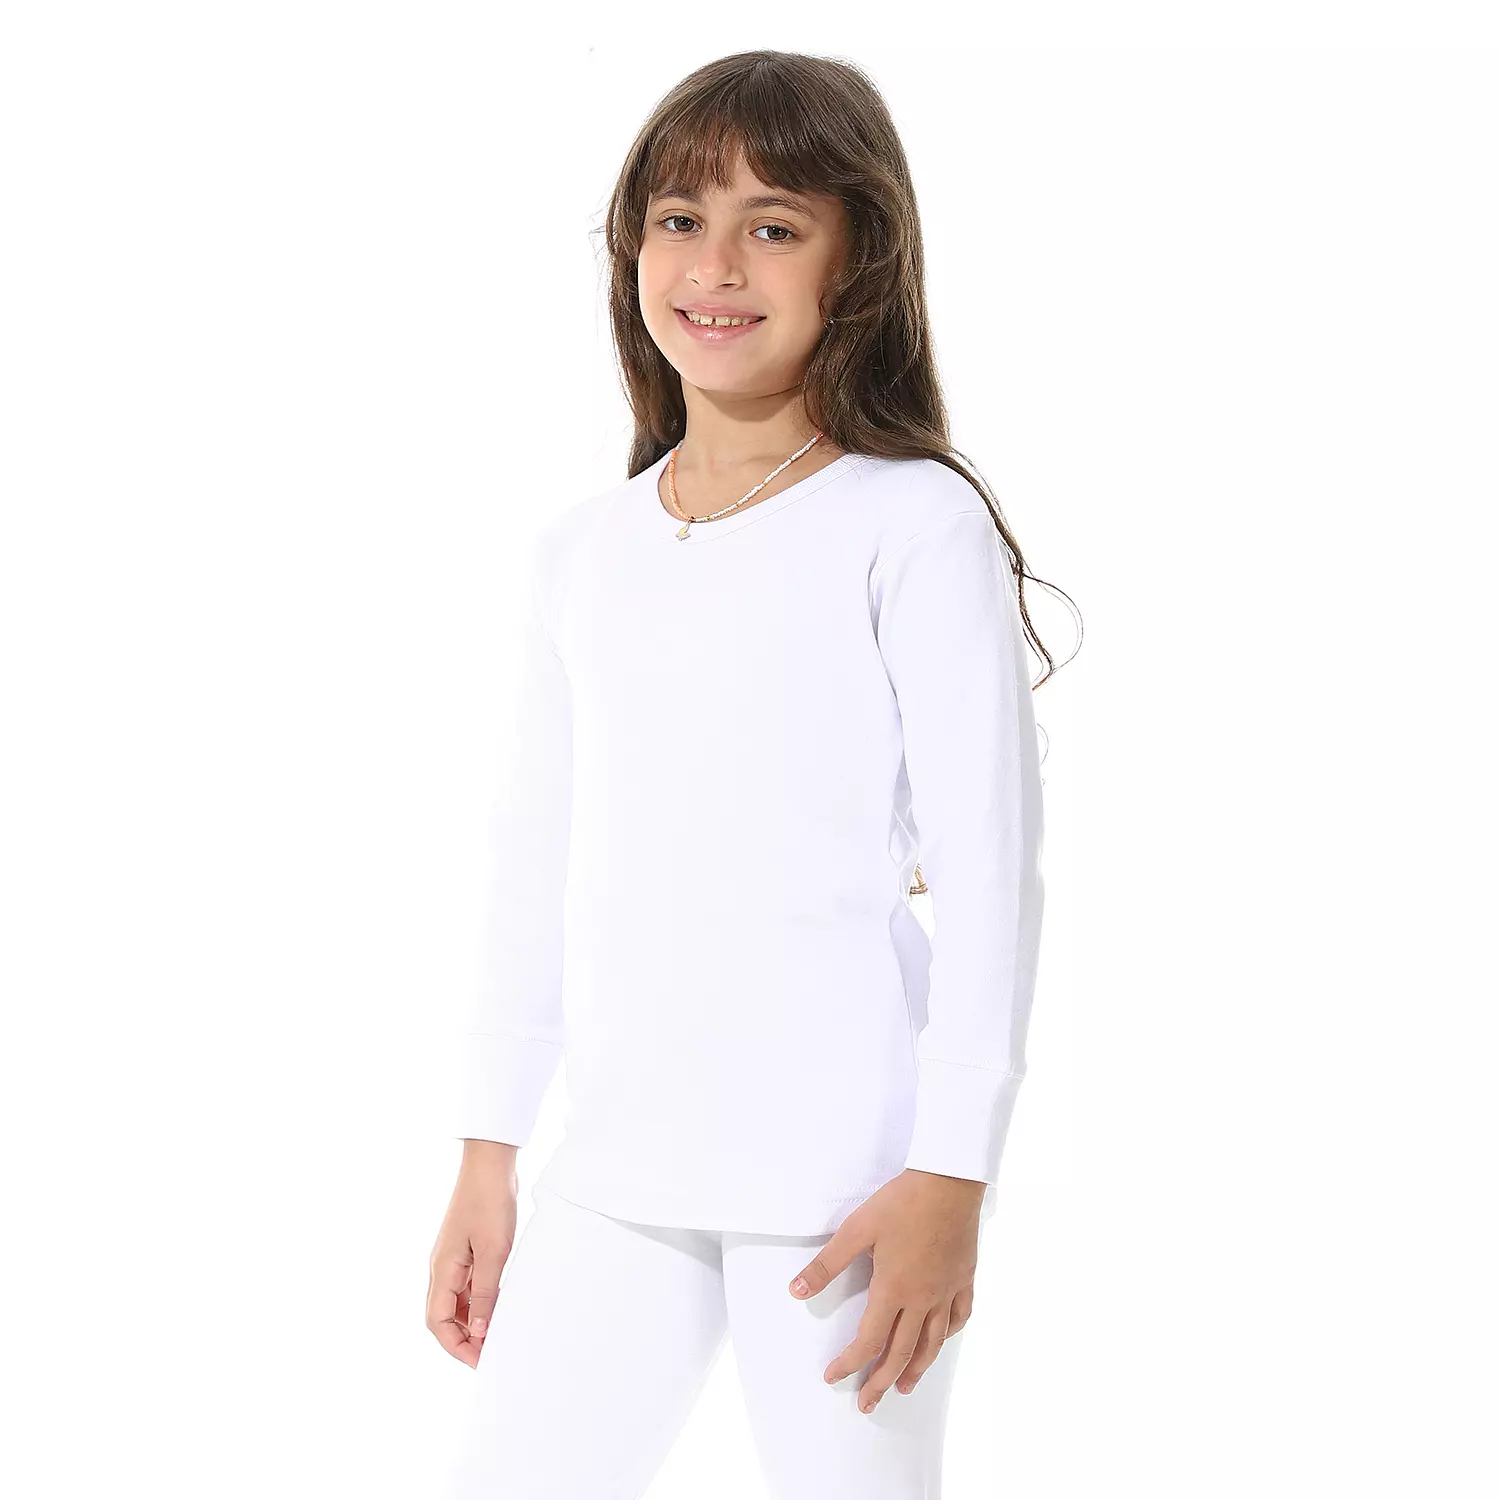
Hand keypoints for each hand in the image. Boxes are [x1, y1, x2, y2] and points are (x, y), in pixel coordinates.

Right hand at [427, 1144, 520, 1367]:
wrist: (490, 1164)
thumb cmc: (490, 1202)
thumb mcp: (494, 1252)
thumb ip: (485, 1293)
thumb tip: (479, 1332)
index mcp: (442, 1270)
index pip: (438, 1323)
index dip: (456, 1347)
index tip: (481, 1361)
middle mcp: (441, 1267)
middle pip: (443, 1317)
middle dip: (463, 1339)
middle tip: (491, 1352)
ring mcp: (452, 1258)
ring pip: (455, 1302)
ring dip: (472, 1321)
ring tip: (498, 1331)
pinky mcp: (465, 1249)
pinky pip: (466, 1285)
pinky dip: (479, 1300)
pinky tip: (498, 1303)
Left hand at [787, 1169, 983, 1411]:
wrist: (948, 1180)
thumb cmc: (901, 1202)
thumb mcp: (856, 1229)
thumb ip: (827, 1264)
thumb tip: (797, 1291)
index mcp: (893, 1289)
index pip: (868, 1340)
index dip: (849, 1363)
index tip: (834, 1376)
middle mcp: (922, 1299)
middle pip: (900, 1352)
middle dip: (881, 1381)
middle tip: (867, 1403)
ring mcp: (946, 1291)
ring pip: (932, 1343)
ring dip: (915, 1369)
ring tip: (903, 1387)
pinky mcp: (964, 1278)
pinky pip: (958, 1317)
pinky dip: (947, 1336)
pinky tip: (940, 1341)